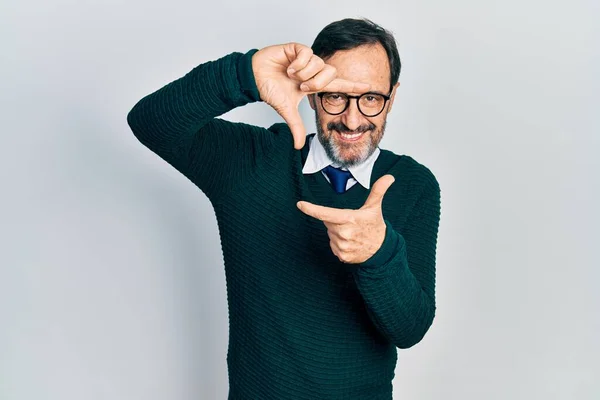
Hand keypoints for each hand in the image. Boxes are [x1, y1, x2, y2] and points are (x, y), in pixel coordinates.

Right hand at [252, 43, 369, 148]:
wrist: (254, 78)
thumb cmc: (270, 89)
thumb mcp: (287, 110)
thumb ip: (296, 126)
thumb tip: (298, 146)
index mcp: (314, 83)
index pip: (338, 84)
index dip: (353, 85)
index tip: (369, 87)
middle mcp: (313, 70)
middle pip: (330, 73)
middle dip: (316, 83)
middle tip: (301, 87)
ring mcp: (306, 58)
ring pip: (319, 64)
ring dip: (304, 74)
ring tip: (291, 75)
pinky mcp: (297, 48)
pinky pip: (308, 54)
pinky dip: (298, 63)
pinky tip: (288, 66)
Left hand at [296, 175, 394, 263]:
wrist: (382, 250)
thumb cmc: (375, 226)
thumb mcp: (375, 207)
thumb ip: (378, 191)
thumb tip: (389, 177)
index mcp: (349, 219)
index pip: (326, 213)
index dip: (312, 209)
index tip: (300, 204)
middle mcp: (344, 233)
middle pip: (327, 222)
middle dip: (335, 221)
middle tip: (350, 222)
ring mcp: (343, 246)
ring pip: (330, 234)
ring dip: (337, 232)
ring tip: (352, 233)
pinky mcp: (342, 255)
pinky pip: (333, 246)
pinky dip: (339, 243)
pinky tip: (350, 242)